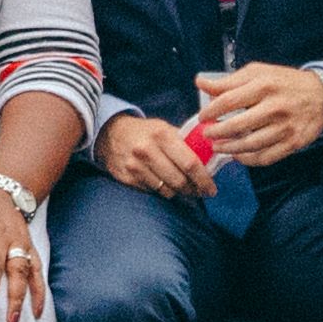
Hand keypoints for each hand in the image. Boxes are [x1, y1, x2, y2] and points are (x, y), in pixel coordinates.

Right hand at [97, 108, 217, 203]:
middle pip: (179, 181)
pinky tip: (164, 183)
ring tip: (182, 186)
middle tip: (200, 192)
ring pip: (167, 191)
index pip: (190, 163)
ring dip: (179, 192)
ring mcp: (136, 166)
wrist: (111, 133)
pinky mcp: (127, 178)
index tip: (211, 189)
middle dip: (194, 190)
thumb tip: (211, 159)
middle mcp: (147, 151)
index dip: (204, 180)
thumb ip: (187, 143)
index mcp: (162, 135)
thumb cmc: (145, 132)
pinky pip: (153, 192)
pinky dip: (162, 190)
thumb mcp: (165, 129)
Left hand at [186, 60, 322, 169]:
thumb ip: (229, 81)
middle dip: (216, 132)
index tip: (203, 117)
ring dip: (229, 148)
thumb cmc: (285, 83)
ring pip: (250, 145)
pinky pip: (266, 158)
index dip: (211, 111)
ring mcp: (285, 127)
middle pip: (237, 126)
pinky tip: (239, 155)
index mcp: (264, 85)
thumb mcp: (258, 73)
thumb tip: (201, 83)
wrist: (322, 95)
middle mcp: (275, 107)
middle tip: (207, 134)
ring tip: (218, 147)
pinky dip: (249, 159)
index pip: (228, 101)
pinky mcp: (293, 143)